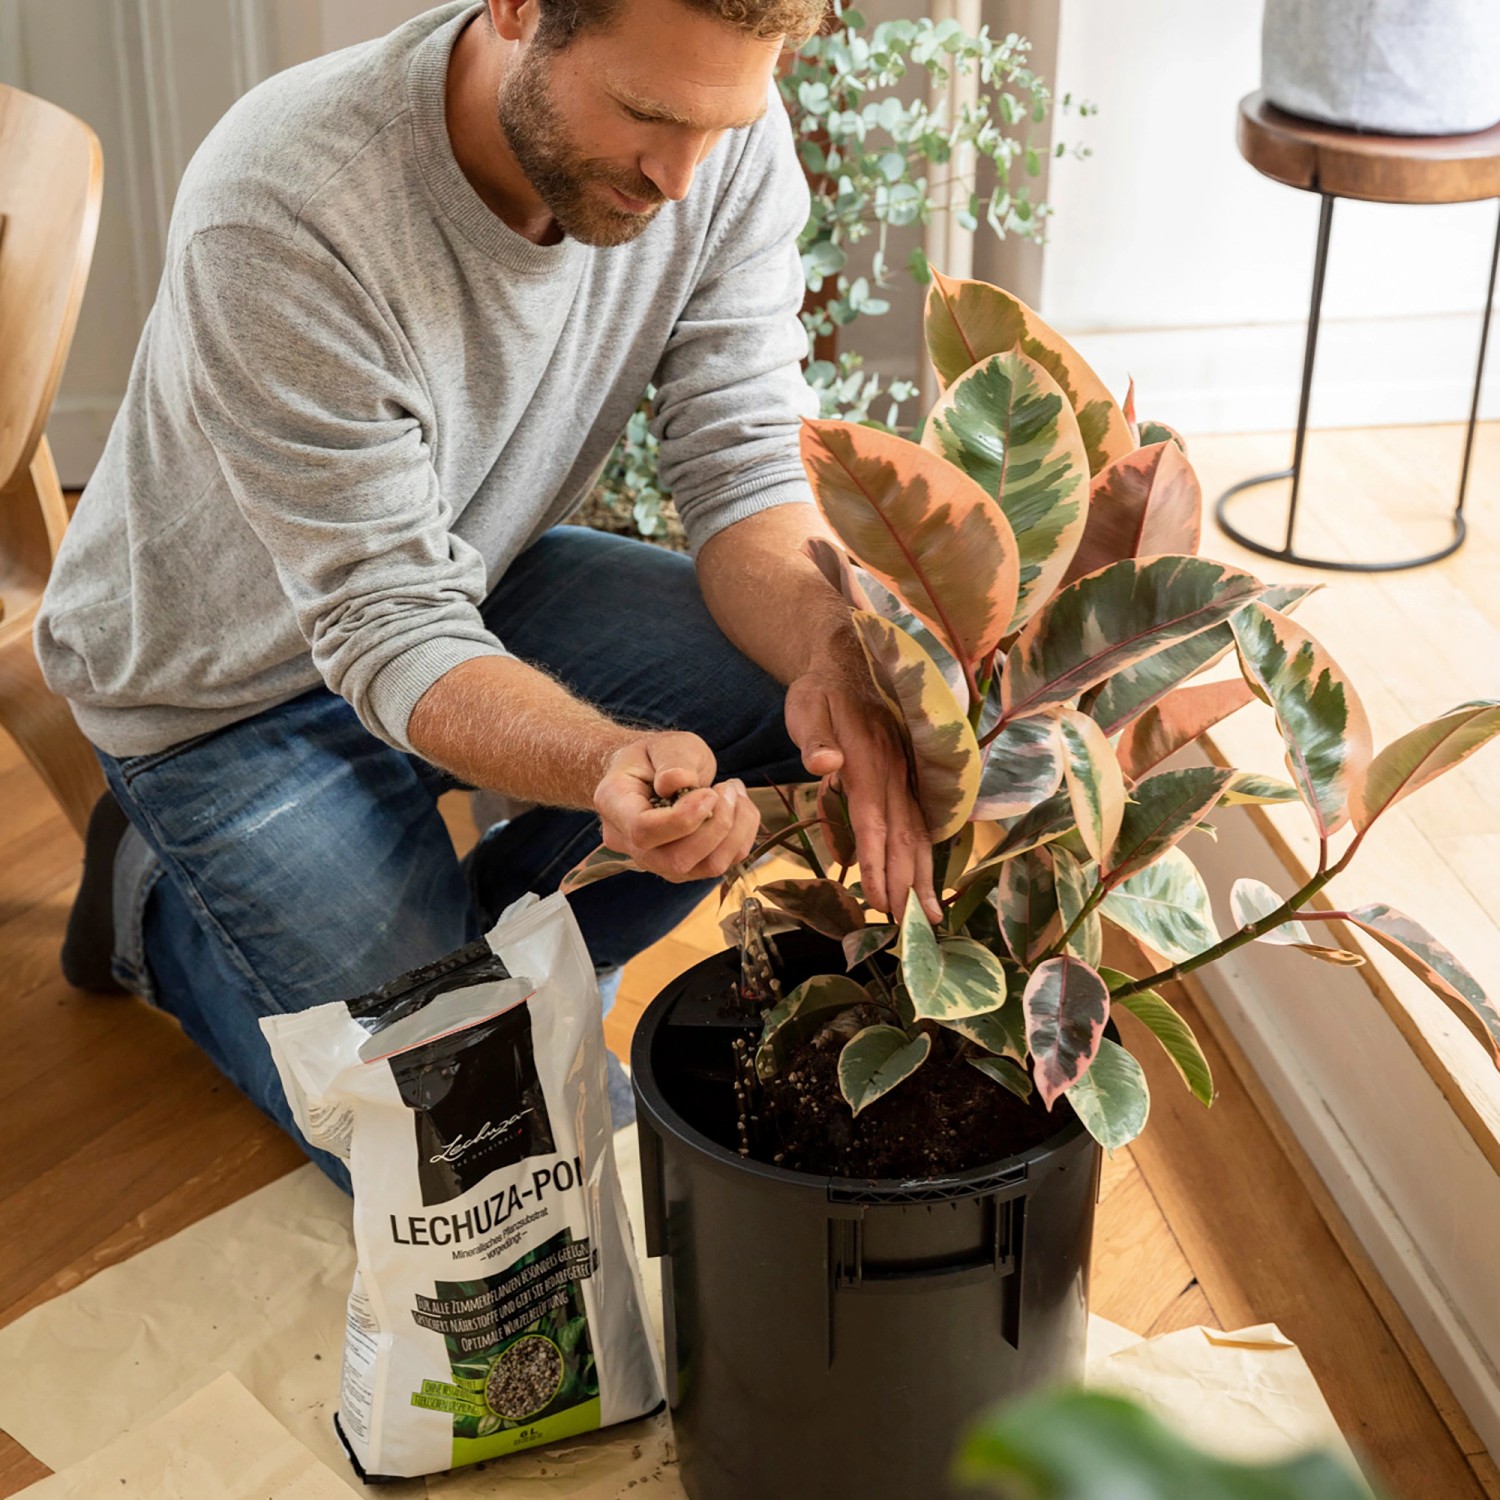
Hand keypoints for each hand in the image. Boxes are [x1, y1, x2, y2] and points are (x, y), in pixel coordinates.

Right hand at [594, 732, 758, 882]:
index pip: (643, 831)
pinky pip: (723, 863)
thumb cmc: (655, 757)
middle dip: (716, 826)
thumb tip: (679, 782)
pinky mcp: (687, 867)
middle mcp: (631, 843)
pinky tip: (737, 806)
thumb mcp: (664, 744)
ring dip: (735, 830)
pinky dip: (742, 835)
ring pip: (705, 867)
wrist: (653, 773)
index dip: (682, 819)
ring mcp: (658, 862)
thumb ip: (672, 760)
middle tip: (728, 788)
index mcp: (615, 805)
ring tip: (735, 793)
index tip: (709, 793)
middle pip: (676, 859)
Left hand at [783, 666, 940, 923]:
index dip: (878, 864)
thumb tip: (824, 765)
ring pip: (917, 831)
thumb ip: (816, 739)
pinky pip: (914, 820)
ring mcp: (903, 774)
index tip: (880, 901)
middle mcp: (893, 773)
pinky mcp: (904, 775)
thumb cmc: (820, 690)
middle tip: (912, 927)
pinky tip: (920, 879)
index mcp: (868, 763)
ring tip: (930, 914)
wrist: (847, 658)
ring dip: (923, 874)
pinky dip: (919, 852)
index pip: (874, 823)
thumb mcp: (808, 708)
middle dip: (908, 883)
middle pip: (904, 836)